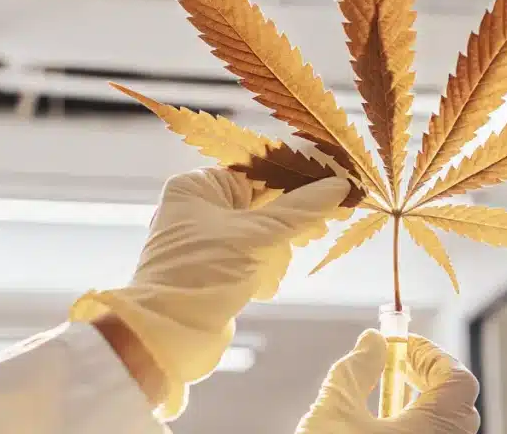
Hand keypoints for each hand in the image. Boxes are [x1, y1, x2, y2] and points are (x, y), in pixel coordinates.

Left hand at [70, 167, 349, 418]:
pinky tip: (262, 287)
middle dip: (288, 223)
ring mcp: (203, 240)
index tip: (332, 190)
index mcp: (197, 186)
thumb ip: (300, 209)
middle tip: (316, 232)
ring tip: (274, 271)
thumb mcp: (257, 235)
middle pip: (262, 203)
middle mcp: (197, 208)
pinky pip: (250, 257)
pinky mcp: (212, 269)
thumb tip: (339, 184)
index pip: (258, 171)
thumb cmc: (204, 273)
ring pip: (261, 233)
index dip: (297, 181)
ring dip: (274, 252)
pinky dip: (261, 269)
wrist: (167, 336)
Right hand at [297, 330, 480, 433]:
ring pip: (446, 431)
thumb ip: (356, 370)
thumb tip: (372, 342)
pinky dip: (417, 431)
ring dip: (422, 407)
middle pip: (456, 405)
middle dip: (428, 378)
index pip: (457, 380)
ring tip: (384, 398)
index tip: (400, 345)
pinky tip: (383, 428)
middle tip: (394, 366)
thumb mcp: (334, 411)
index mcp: (434, 431)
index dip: (432, 356)